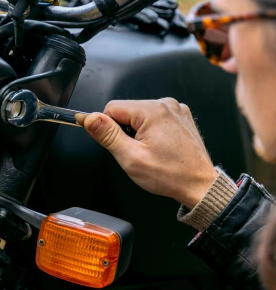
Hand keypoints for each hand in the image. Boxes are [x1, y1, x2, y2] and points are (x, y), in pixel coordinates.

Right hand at [76, 98, 217, 208]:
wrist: (199, 185)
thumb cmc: (169, 175)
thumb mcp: (131, 158)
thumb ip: (108, 135)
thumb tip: (90, 118)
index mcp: (152, 110)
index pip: (112, 108)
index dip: (108, 128)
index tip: (116, 144)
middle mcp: (166, 104)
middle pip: (127, 111)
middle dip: (126, 131)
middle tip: (137, 152)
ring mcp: (176, 109)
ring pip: (141, 115)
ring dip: (139, 132)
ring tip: (151, 151)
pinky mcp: (181, 117)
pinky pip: (156, 118)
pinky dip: (153, 131)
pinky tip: (161, 147)